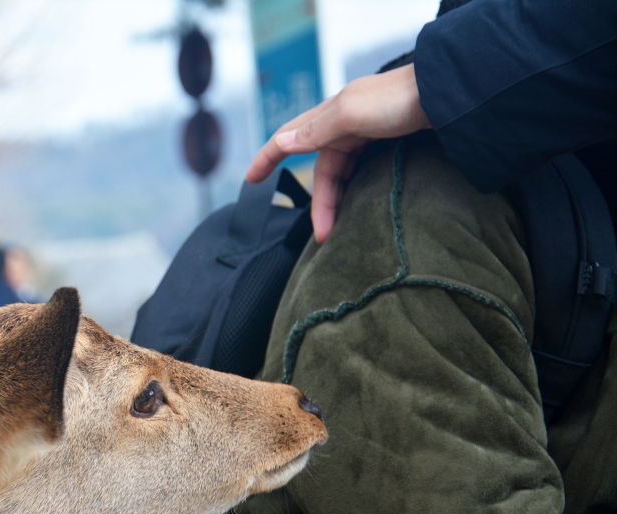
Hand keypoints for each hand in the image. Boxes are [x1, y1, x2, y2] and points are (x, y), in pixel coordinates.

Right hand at [246, 64, 431, 242]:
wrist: (448, 94)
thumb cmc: (398, 99)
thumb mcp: (350, 114)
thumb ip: (315, 131)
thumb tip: (282, 142)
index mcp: (331, 114)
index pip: (290, 138)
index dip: (267, 157)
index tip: (250, 180)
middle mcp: (346, 124)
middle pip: (323, 169)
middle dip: (319, 202)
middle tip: (321, 234)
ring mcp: (368, 133)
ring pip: (342, 174)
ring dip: (338, 201)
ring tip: (340, 229)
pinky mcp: (389, 141)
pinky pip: (360, 172)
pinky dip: (354, 191)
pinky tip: (358, 205)